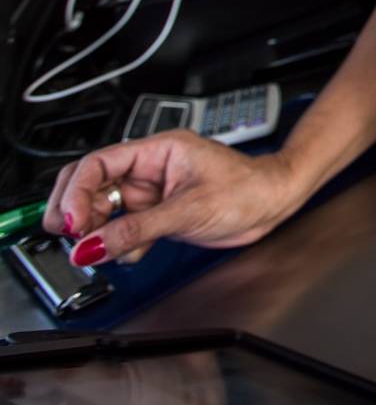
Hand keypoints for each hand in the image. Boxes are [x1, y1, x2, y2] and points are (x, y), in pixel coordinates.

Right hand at [43, 131, 305, 265]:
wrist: (276, 202)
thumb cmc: (249, 187)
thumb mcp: (188, 210)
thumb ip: (136, 230)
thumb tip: (92, 246)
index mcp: (157, 151)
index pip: (98, 164)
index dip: (76, 193)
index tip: (70, 222)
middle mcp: (150, 168)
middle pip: (93, 186)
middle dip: (77, 211)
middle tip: (72, 237)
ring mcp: (154, 192)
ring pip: (107, 210)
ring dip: (99, 232)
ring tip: (102, 250)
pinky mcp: (161, 213)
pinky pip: (125, 228)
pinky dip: (120, 243)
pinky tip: (132, 253)